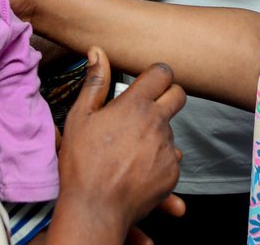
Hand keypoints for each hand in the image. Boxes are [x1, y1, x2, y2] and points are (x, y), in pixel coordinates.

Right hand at [53, 48, 185, 239]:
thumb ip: (95, 82)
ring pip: (171, 130)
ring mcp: (166, 148)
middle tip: (148, 109)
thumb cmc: (82, 162)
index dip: (157, 75)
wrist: (94, 207)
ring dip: (157, 133)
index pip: (162, 73)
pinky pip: (171, 158)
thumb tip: (97, 52)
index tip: (148, 83)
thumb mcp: (81, 117)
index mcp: (135, 105)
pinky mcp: (172, 172)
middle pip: (178, 96)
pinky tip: (136, 168)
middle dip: (167, 96)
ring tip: (131, 149)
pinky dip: (158, 160)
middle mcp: (157, 123)